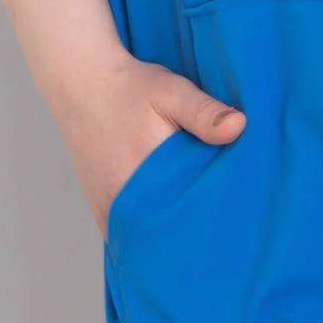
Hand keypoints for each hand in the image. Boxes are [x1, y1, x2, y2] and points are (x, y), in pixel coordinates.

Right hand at [52, 52, 245, 237]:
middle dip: (193, 233)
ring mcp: (109, 210)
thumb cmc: (130, 88)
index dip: (212, 220)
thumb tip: (240, 126)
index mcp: (144, 178)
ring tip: (199, 228)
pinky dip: (149, 233)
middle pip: (167, 234)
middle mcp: (121, 203)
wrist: (82, 84)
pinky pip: (129, 235)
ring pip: (147, 238)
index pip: (187, 218)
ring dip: (169, 234)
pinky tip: (169, 221)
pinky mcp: (101, 210)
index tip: (234, 217)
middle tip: (222, 227)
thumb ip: (204, 112)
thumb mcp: (172, 92)